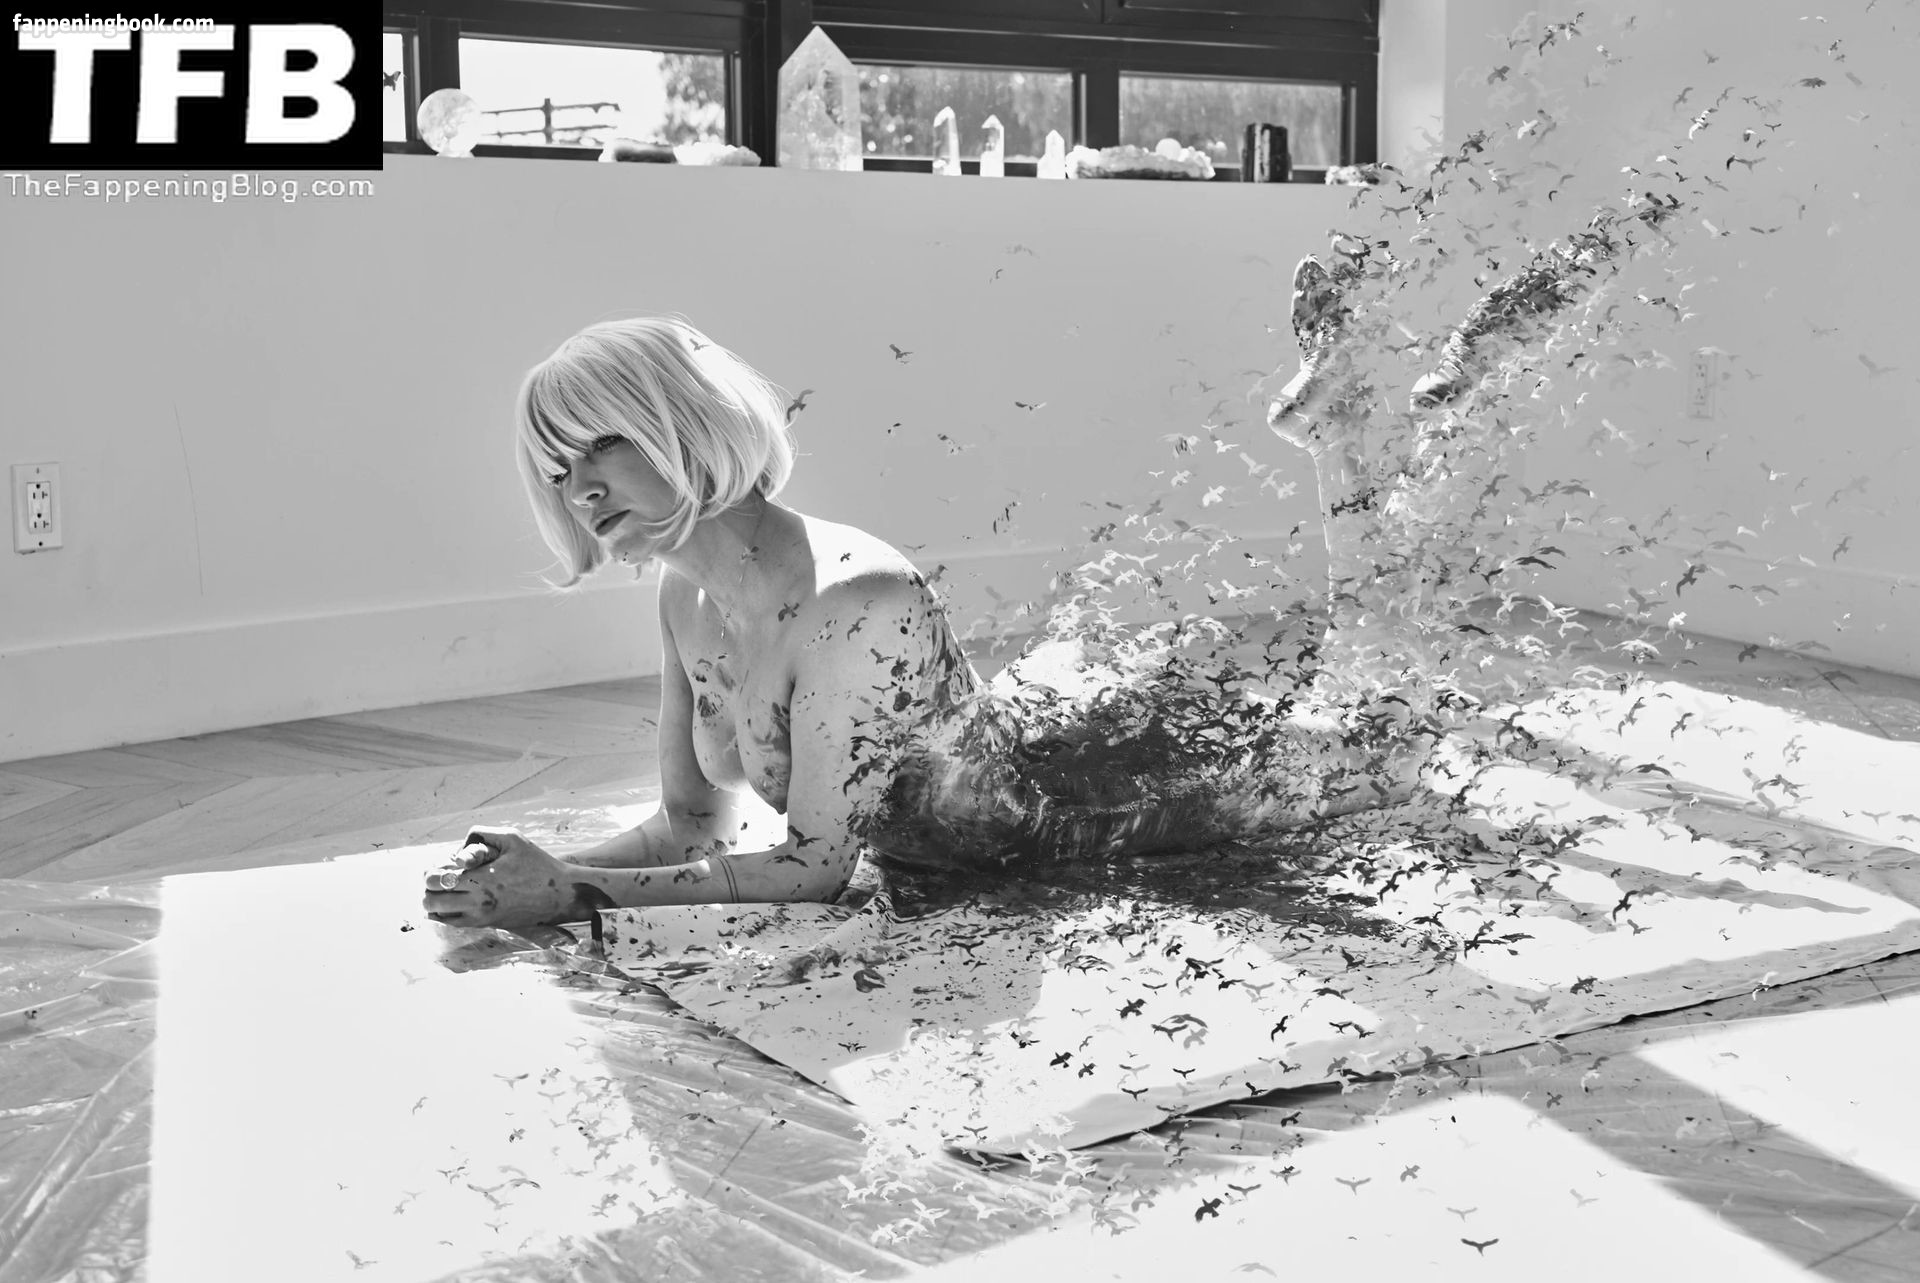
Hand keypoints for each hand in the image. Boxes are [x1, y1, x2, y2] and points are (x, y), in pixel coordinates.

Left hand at [421, 827, 584, 929]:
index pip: (436, 880)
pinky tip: (457, 899)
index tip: (442, 864)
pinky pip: (452, 923)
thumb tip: (460, 843)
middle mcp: (477, 902)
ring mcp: (480, 917)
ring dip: (436, 900)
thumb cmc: (538, 864)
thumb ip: (482, 833)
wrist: (560, 895)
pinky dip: (447, 912)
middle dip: (430, 887)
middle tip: (441, 876)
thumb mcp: (513, 838)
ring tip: (449, 888)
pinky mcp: (486, 925)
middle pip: (430, 900)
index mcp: (482, 879)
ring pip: (438, 915)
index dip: (432, 870)